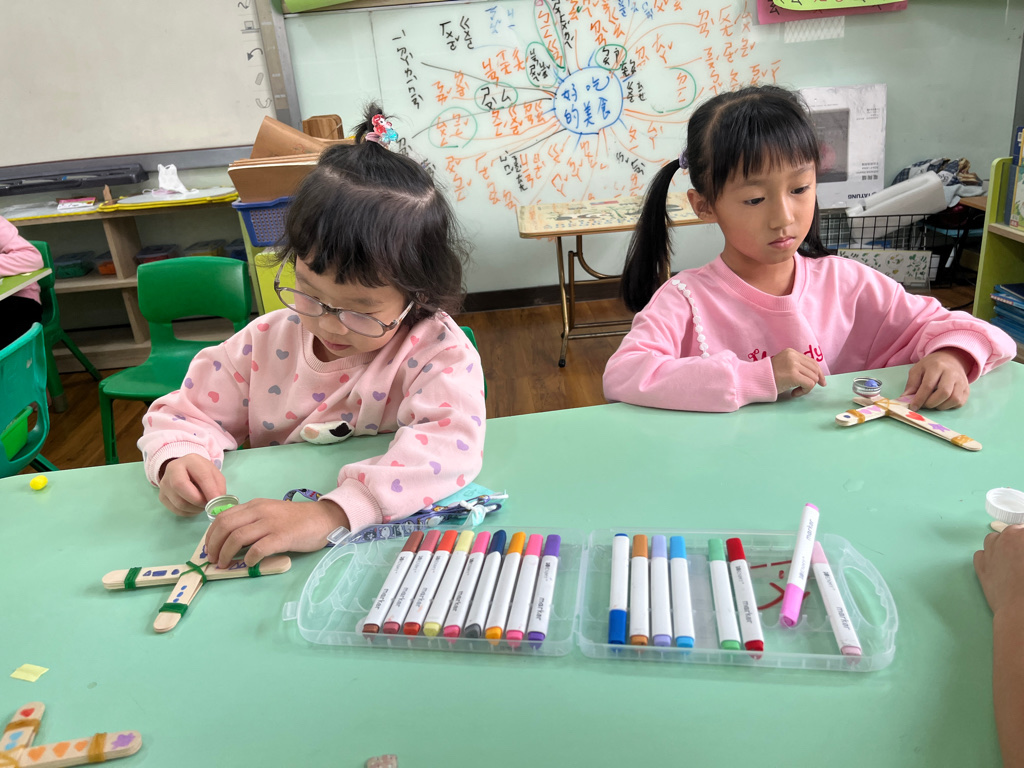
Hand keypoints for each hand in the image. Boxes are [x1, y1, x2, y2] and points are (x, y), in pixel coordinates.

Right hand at [158, 455, 225, 516]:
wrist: (185, 472)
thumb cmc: (202, 473)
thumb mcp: (214, 475)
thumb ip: (218, 487)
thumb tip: (217, 503)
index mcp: (191, 460)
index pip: (201, 475)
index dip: (210, 490)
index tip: (217, 502)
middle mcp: (173, 469)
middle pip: (181, 487)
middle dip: (198, 500)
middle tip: (208, 505)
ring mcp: (165, 484)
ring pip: (179, 502)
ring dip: (195, 508)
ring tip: (203, 505)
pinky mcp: (162, 496)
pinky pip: (176, 510)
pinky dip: (189, 512)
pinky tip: (195, 507)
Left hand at [205, 498, 349, 567]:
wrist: (323, 518)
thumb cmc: (296, 520)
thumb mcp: (270, 514)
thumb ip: (252, 522)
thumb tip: (229, 541)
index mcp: (255, 505)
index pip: (223, 517)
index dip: (211, 535)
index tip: (209, 548)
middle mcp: (260, 511)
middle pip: (226, 526)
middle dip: (214, 545)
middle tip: (213, 559)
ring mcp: (271, 523)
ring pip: (237, 537)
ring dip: (226, 553)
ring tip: (225, 564)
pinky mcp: (282, 536)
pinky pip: (258, 548)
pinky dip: (249, 558)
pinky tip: (250, 564)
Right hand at [770, 348, 825, 397]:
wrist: (755, 380)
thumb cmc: (768, 376)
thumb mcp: (784, 365)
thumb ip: (797, 366)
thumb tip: (815, 375)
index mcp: (791, 352)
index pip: (812, 361)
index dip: (819, 372)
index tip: (821, 382)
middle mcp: (793, 356)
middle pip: (815, 369)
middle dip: (815, 381)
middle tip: (807, 389)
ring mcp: (793, 365)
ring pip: (814, 378)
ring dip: (807, 388)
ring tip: (795, 391)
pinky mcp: (793, 375)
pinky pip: (809, 384)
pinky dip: (804, 391)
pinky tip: (794, 393)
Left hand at [902, 349, 971, 410]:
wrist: (950, 358)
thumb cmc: (931, 366)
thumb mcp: (917, 370)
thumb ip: (911, 384)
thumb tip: (905, 399)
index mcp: (937, 366)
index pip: (928, 385)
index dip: (920, 399)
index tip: (913, 407)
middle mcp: (952, 373)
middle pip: (944, 393)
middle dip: (931, 403)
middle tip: (924, 404)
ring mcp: (962, 381)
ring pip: (954, 399)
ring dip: (941, 406)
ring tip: (933, 403)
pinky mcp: (967, 389)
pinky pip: (960, 402)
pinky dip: (949, 406)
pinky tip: (942, 402)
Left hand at [974, 526, 1023, 618]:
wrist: (1021, 610)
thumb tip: (1022, 554)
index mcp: (1022, 536)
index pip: (1023, 529)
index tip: (1023, 549)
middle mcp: (1006, 538)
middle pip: (1013, 531)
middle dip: (1020, 539)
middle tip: (1022, 555)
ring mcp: (990, 551)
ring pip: (994, 538)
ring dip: (1002, 544)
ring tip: (1012, 557)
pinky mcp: (980, 565)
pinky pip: (982, 553)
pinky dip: (989, 557)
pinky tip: (998, 566)